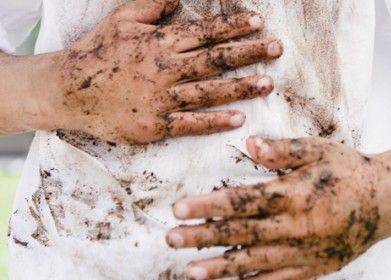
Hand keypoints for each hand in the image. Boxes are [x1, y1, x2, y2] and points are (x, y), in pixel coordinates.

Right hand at [37, 0, 281, 142]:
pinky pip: (191, 123)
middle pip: (215, 60)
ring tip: (268, 83)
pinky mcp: (154, 125)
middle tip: (277, 48)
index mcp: (158, 42)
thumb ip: (153, 6)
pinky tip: (239, 118)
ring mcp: (161, 99)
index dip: (233, 26)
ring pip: (209, 92)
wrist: (68, 91)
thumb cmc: (97, 52)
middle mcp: (164, 69)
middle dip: (249, 52)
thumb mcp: (122, 19)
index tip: (258, 22)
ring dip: (241, 87)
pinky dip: (215, 121)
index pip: (204, 32)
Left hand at [166, 137, 390, 279]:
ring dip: (220, 267)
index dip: (208, 206)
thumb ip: (283, 150)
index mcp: (293, 194)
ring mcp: (304, 251)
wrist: (386, 200)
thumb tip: (248, 144)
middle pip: (241, 234)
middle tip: (172, 239)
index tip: (179, 209)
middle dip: (203, 236)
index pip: (242, 202)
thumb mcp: (318, 150)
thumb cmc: (348, 170)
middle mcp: (295, 226)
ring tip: (190, 271)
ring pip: (255, 262)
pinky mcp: (313, 267)